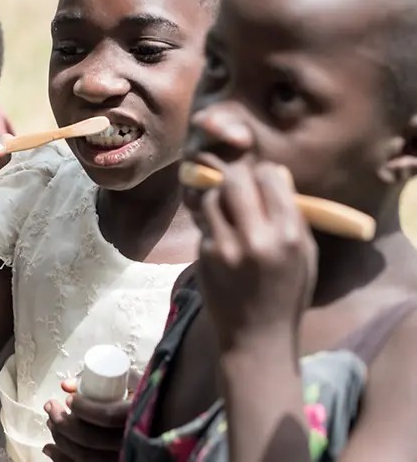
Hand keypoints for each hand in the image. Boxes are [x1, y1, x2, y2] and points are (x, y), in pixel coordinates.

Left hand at [43, 376, 137, 461]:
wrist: (158, 422)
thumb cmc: (144, 401)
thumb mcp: (130, 383)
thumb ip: (102, 379)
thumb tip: (66, 386)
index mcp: (137, 417)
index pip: (107, 416)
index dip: (84, 408)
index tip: (69, 399)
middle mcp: (131, 443)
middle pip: (90, 439)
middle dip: (62, 422)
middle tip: (51, 407)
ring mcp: (122, 458)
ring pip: (84, 457)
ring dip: (60, 439)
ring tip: (50, 422)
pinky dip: (61, 459)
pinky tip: (50, 449)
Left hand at [191, 161, 316, 351]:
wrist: (257, 337)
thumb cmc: (288, 294)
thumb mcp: (305, 255)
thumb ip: (293, 216)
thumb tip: (277, 175)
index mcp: (289, 235)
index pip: (270, 178)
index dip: (264, 172)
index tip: (263, 177)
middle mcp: (256, 238)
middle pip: (234, 180)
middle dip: (235, 175)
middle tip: (238, 182)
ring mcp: (225, 247)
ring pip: (211, 198)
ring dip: (219, 197)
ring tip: (229, 209)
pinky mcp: (204, 255)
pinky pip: (205, 224)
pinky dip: (213, 224)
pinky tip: (223, 237)